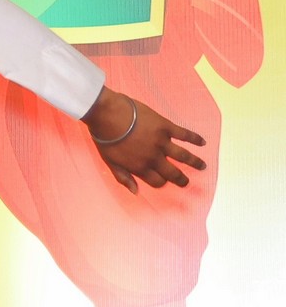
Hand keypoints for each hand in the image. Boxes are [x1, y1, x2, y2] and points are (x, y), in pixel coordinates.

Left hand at [83, 89, 205, 190]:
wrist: (107, 115)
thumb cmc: (105, 138)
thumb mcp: (110, 162)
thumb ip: (123, 177)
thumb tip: (135, 192)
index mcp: (139, 167)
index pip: (157, 181)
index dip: (162, 183)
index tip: (166, 182)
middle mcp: (153, 157)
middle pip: (172, 173)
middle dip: (181, 179)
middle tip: (187, 182)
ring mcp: (161, 142)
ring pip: (184, 156)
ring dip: (195, 162)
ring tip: (203, 166)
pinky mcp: (166, 127)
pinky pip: (185, 134)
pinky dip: (195, 138)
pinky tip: (203, 142)